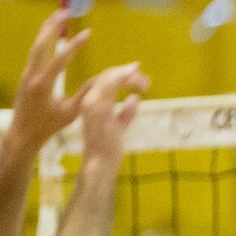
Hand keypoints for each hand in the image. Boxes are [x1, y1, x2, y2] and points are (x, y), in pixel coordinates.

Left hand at [8, 9, 93, 153]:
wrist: (22, 133)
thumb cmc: (49, 126)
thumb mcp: (70, 113)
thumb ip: (84, 95)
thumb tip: (100, 79)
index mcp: (44, 85)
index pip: (60, 59)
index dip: (75, 45)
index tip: (87, 32)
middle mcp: (32, 76)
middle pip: (41, 45)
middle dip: (53, 27)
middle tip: (65, 11)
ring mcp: (27, 74)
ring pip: (36, 46)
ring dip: (47, 29)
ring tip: (58, 15)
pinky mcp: (26, 75)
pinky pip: (35, 53)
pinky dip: (44, 40)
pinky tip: (50, 33)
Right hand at [74, 63, 147, 180]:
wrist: (99, 163)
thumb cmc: (107, 148)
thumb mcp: (119, 126)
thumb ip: (126, 112)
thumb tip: (135, 97)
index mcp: (92, 102)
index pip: (106, 80)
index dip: (123, 74)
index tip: (140, 77)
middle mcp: (89, 100)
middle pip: (108, 75)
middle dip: (129, 74)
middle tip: (146, 82)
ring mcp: (92, 103)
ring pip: (109, 76)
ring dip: (130, 75)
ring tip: (145, 83)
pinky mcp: (99, 108)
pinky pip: (110, 85)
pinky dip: (122, 76)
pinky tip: (134, 72)